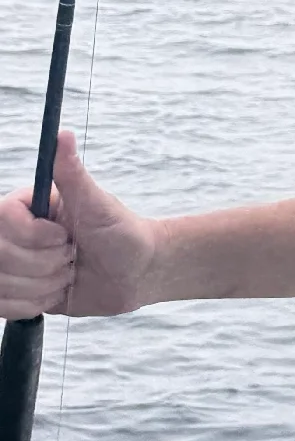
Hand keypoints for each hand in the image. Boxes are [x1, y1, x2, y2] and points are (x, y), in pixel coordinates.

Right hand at [0, 133, 155, 318]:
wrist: (136, 273)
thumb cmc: (122, 232)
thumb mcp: (98, 203)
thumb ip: (72, 174)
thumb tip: (61, 134)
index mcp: (29, 207)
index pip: (2, 218)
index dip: (31, 235)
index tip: (64, 237)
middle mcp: (15, 234)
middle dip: (43, 264)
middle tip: (73, 257)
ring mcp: (14, 264)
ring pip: (0, 283)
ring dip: (42, 286)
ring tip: (69, 274)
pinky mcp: (17, 292)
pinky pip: (2, 306)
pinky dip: (32, 305)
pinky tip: (57, 293)